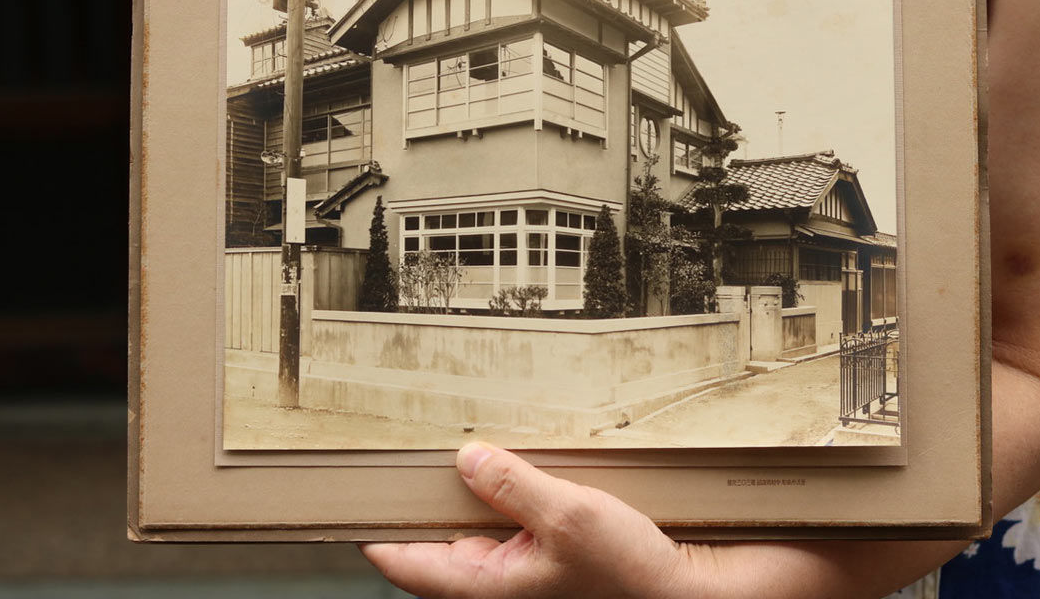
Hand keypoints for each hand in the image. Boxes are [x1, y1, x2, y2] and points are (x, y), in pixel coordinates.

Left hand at [361, 442, 694, 598]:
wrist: (689, 590)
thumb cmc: (632, 573)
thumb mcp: (568, 514)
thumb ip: (512, 484)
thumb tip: (466, 459)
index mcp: (488, 587)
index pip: (406, 564)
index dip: (374, 532)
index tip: (351, 498)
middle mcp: (498, 585)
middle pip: (436, 543)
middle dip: (424, 501)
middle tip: (409, 456)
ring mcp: (522, 573)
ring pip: (472, 531)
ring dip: (467, 495)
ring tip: (462, 453)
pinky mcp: (546, 559)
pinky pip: (507, 526)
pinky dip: (503, 497)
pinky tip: (515, 470)